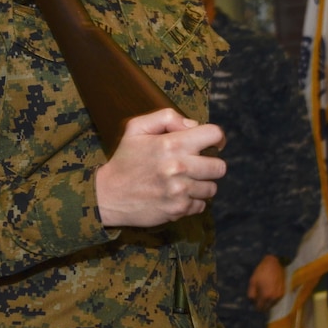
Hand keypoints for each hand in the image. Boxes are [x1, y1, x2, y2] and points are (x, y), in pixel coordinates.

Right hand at [94, 108, 225, 227]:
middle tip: (195, 165)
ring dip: (200, 184)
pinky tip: (176, 195)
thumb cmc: (124, 160)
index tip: (212, 143)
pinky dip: (192, 201)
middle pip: (220, 166)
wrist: (108, 195)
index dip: (216, 138)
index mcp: (172, 144)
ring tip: (183, 181)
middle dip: (210, 164)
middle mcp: (180, 167)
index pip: (214, 135)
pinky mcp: (179, 210)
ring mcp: (180, 191)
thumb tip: (192, 125)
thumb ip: (166, 117)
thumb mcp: (136, 128)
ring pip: (212, 187)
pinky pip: (201, 205)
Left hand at [247, 255, 286, 310]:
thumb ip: (251, 293)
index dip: (256, 307)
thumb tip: (252, 301)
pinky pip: (277, 300)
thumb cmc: (261, 272)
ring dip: (268, 303)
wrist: (274, 264)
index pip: (260, 307)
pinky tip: (269, 294)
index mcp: (265, 296)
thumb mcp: (252, 282)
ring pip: (273, 304)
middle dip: (262, 307)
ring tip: (263, 298)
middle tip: (258, 302)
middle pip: (267, 307)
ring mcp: (279, 295)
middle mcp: (274, 298)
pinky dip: (273, 300)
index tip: (254, 305)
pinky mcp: (283, 292)